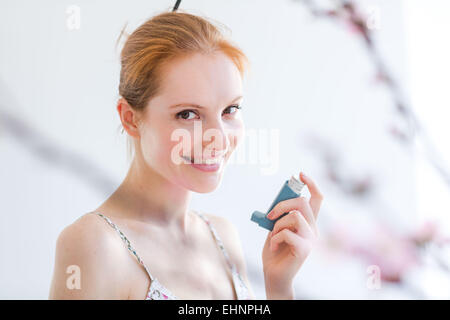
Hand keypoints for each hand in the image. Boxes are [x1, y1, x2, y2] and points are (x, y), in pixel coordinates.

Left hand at [262, 172, 322, 298]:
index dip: (311, 184)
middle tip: (270, 215)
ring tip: (273, 235)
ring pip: (295, 216)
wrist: (274, 274)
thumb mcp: (276, 227)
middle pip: (303, 202)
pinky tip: (274, 247)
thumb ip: (281, 213)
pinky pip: (287, 233)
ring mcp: (311, 239)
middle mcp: (313, 228)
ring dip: (278, 223)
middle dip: (282, 204)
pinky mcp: (305, 249)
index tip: (300, 174)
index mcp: (308, 221)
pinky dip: (275, 238)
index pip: (317, 198)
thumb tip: (281, 198)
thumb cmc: (275, 250)